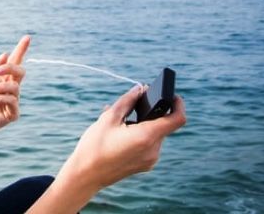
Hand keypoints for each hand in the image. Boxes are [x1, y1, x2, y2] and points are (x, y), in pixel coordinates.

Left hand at [0, 35, 30, 140]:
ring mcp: (13, 101)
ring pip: (14, 87)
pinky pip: (12, 100)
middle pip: (20, 71)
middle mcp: (10, 88)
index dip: (21, 50)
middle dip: (10, 68)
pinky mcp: (13, 113)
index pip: (14, 62)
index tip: (27, 37)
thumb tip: (6, 54)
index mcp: (3, 78)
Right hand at [60, 85, 186, 188]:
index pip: (177, 119)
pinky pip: (148, 144)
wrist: (86, 175)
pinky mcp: (145, 165)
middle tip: (131, 105)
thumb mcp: (109, 118)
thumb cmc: (94, 146)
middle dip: (149, 113)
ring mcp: (150, 159)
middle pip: (162, 125)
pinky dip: (139, 135)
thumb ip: (127, 101)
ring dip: (142, 124)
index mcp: (146, 136)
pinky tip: (120, 134)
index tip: (172, 96)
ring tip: (119, 123)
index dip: (178, 104)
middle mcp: (153, 150)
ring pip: (154, 134)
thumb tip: (139, 88)